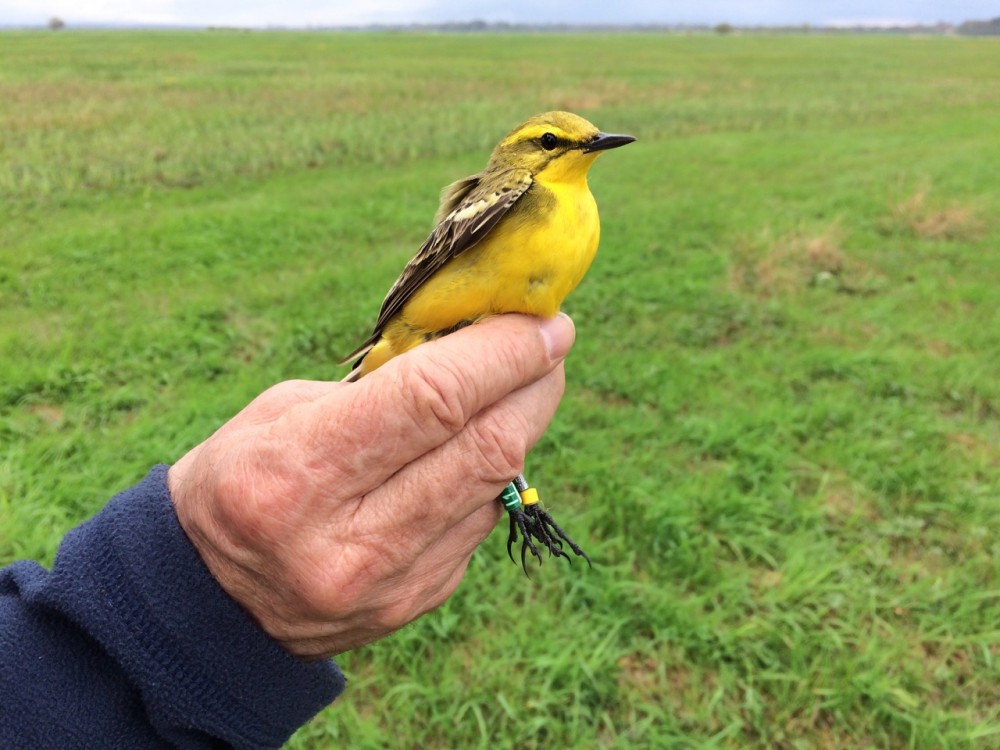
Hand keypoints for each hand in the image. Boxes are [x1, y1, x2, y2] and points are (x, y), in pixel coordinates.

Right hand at [167, 313, 573, 658]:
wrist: (212, 601)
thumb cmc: (242, 477)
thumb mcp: (282, 412)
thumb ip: (377, 388)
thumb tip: (475, 353)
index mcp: (300, 474)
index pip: (433, 400)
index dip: (502, 353)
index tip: (544, 320)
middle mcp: (351, 541)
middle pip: (485, 448)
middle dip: (535, 384)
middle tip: (549, 343)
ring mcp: (391, 583)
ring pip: (496, 487)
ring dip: (522, 425)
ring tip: (519, 385)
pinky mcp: (417, 602)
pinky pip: (480, 523)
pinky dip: (490, 474)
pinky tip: (475, 449)